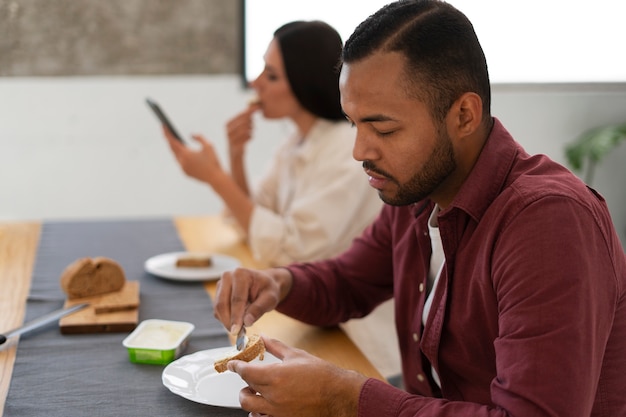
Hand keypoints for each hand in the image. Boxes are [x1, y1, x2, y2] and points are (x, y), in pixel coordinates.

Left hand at [163, 127, 223, 184]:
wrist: (216, 178)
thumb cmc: (213, 161)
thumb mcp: (208, 145)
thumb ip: (199, 137)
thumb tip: (191, 135)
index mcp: (186, 153)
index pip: (172, 141)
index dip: (167, 133)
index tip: (163, 125)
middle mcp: (182, 161)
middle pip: (172, 148)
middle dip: (168, 139)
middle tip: (166, 130)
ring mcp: (183, 168)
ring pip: (175, 155)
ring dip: (173, 148)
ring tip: (172, 140)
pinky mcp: (185, 173)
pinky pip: (180, 162)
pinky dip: (179, 155)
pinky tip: (179, 152)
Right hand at [214, 268, 291, 334]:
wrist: (264, 284)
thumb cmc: (268, 290)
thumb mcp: (270, 299)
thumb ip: (259, 309)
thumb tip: (247, 322)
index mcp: (241, 274)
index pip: (237, 299)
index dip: (236, 316)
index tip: (236, 331)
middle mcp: (227, 277)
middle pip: (222, 304)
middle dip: (229, 321)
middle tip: (237, 334)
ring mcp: (221, 284)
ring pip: (218, 308)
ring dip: (227, 321)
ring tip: (240, 328)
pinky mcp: (218, 293)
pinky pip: (217, 310)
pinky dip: (225, 318)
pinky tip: (237, 321)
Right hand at [226, 104, 259, 157]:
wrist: (235, 153)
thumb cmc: (239, 136)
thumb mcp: (239, 126)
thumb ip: (246, 116)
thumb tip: (255, 105)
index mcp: (228, 123)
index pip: (241, 114)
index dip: (250, 111)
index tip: (258, 107)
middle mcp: (228, 130)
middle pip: (245, 121)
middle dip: (251, 122)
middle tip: (252, 125)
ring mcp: (232, 138)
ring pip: (247, 129)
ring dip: (251, 130)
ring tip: (250, 132)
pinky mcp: (237, 145)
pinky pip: (249, 137)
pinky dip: (250, 137)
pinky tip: (248, 139)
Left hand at [229, 336, 365, 416]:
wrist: (340, 395)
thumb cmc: (322, 374)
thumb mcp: (297, 355)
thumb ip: (275, 346)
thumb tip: (262, 337)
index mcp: (276, 377)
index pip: (245, 373)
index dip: (236, 367)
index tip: (232, 364)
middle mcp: (274, 397)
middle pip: (246, 392)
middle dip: (244, 384)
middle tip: (249, 378)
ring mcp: (278, 412)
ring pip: (251, 409)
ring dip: (250, 400)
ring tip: (256, 394)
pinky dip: (259, 414)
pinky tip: (265, 407)